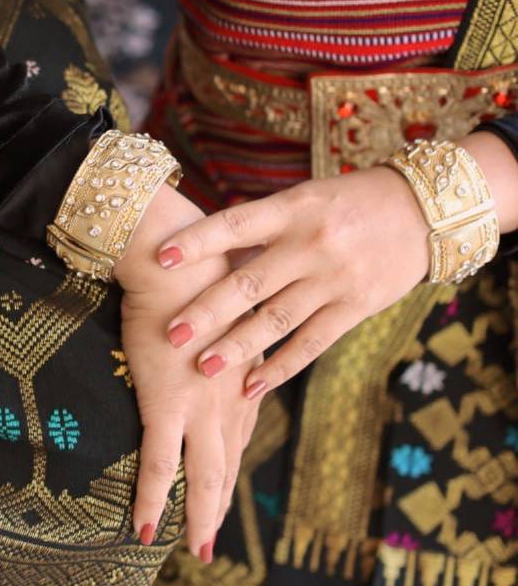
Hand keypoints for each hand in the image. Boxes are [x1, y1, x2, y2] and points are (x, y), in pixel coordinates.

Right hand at [115, 185, 261, 559]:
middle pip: (226, 465)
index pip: (238, 433)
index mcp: (241, 377)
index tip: (221, 486)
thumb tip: (220, 338)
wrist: (175, 261)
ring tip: (192, 548)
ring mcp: (200, 406)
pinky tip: (143, 527)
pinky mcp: (167, 404)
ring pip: (202, 476)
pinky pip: (157, 465)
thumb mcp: (222, 310)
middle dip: (218, 506)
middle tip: (208, 541)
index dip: (229, 464)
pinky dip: (150, 500)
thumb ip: (225, 336)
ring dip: (198, 516)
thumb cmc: (192, 276)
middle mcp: (229, 399)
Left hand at [154, 164, 431, 398]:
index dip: (196, 242)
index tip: (159, 259)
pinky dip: (280, 367)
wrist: (426, 211)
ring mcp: (334, 279)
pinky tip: (251, 387)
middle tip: (170, 333)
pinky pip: (311, 343)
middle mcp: (310, 244)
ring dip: (237, 347)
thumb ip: (262, 226)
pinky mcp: (357, 307)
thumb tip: (205, 256)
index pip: (234, 225)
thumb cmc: (348, 202)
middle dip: (207, 311)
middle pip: (249, 283)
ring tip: (202, 367)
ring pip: (276, 320)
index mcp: (292, 208)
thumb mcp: (305, 199)